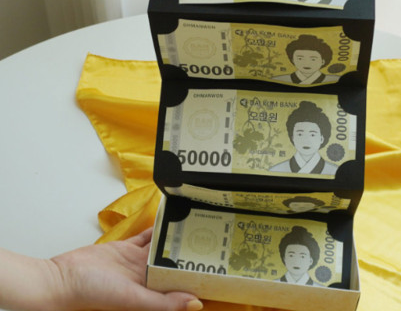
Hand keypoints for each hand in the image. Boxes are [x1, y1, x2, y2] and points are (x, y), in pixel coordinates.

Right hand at [49, 228, 200, 310]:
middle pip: (175, 264)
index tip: (217, 266)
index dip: (198, 277)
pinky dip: (158, 228)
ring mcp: (137, 262)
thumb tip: (195, 304)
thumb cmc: (92, 293)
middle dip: (191, 254)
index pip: (181, 285)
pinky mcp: (126, 248)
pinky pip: (147, 236)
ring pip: (163, 248)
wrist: (63, 277)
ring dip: (176, 238)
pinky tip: (169, 218)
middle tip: (213, 237)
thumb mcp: (131, 298)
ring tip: (196, 223)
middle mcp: (147, 278)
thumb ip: (162, 302)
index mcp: (151, 292)